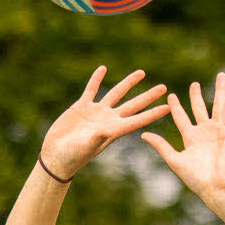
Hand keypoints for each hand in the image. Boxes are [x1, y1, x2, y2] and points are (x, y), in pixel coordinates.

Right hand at [41, 66, 169, 177]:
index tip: (168, 107)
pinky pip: (92, 89)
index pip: (138, 120)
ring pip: (116, 93)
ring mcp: (96, 112)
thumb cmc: (71, 156)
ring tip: (142, 73)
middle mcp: (108, 120)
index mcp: (113, 130)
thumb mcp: (85, 147)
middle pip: (133, 105)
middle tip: (164, 87)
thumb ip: (96, 138)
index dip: (153, 113)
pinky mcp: (82, 107)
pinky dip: (96, 79)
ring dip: (128, 83)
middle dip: (148, 96)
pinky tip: (103, 68)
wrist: (56, 155)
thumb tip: (105, 130)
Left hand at [140, 72, 224, 203]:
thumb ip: (161, 146)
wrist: (216, 187)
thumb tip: (143, 135)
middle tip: (194, 84)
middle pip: (199, 108)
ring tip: (221, 75)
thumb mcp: (174, 160)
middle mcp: (204, 133)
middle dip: (196, 96)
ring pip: (218, 106)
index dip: (176, 107)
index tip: (171, 95)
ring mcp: (217, 131)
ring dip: (220, 90)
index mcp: (190, 139)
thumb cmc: (195, 178)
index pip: (181, 118)